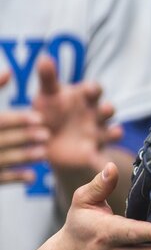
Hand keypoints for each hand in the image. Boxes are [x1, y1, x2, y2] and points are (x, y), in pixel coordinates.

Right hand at [0, 69, 47, 185]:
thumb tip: (9, 72)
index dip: (17, 119)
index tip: (40, 117)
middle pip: (0, 140)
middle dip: (23, 137)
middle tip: (47, 135)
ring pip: (1, 160)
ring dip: (22, 156)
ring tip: (43, 153)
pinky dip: (14, 177)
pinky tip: (32, 176)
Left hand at [29, 55, 120, 176]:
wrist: (51, 141)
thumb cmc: (51, 111)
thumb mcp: (48, 95)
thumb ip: (48, 78)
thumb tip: (44, 57)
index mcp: (85, 98)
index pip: (94, 90)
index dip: (93, 90)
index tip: (89, 90)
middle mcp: (95, 115)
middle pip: (107, 110)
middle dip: (108, 110)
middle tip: (106, 109)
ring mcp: (96, 134)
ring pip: (111, 132)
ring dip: (114, 132)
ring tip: (115, 133)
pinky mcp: (92, 152)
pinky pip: (99, 157)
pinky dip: (102, 161)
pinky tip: (100, 163)